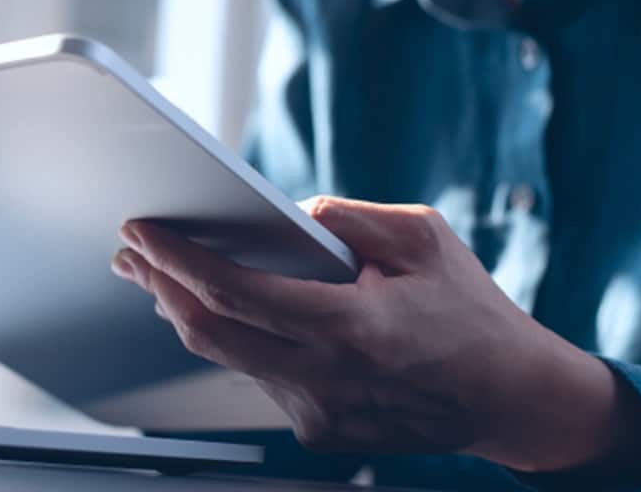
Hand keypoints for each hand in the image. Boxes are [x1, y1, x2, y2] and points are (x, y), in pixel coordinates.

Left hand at [112, 196, 640, 473]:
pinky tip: (222, 312)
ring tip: (163, 276)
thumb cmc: (471, 312)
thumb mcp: (423, 238)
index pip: (235, 292)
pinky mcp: (319, 430)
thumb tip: (288, 212)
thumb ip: (348, 217)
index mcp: (351, 327)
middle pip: (210, 332)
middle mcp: (327, 377)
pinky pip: (260, 375)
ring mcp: (319, 411)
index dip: (177, 260)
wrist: (510, 397)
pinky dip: (235, 340)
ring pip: (230, 356)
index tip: (141, 232)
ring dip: (191, 313)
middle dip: (159, 287)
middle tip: (130, 253)